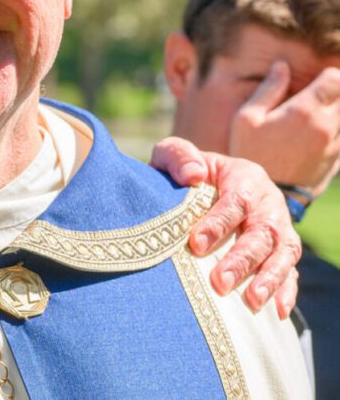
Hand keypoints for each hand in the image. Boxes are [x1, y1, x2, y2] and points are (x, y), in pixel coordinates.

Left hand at [151, 138, 300, 318]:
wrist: (204, 181)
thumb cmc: (185, 172)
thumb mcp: (174, 154)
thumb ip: (179, 157)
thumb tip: (192, 175)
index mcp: (244, 176)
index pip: (236, 200)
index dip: (218, 222)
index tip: (196, 243)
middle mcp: (267, 202)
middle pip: (262, 231)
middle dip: (242, 259)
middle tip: (219, 282)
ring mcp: (278, 226)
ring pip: (283, 252)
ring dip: (269, 278)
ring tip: (252, 301)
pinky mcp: (281, 249)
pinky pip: (290, 270)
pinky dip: (286, 291)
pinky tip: (276, 312)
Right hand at [229, 62, 339, 196]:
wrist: (267, 195)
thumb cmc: (251, 154)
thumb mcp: (247, 119)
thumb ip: (268, 90)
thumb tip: (281, 66)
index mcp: (305, 111)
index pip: (334, 80)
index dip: (328, 76)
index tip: (319, 80)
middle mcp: (327, 125)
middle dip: (336, 94)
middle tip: (321, 98)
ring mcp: (336, 144)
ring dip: (337, 113)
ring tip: (319, 118)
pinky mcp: (338, 160)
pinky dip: (336, 132)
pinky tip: (319, 137)